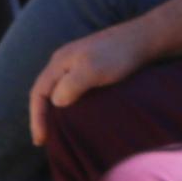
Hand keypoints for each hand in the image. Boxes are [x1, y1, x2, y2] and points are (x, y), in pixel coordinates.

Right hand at [28, 16, 154, 140]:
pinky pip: (73, 91)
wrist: (144, 39)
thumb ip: (70, 85)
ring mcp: (78, 65)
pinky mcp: (93, 69)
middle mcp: (65, 63)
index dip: (36, 117)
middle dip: (41, 116)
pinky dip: (69, 106)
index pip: (38, 93)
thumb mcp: (92, 69)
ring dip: (55, 112)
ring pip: (58, 91)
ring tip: (58, 132)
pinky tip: (77, 116)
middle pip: (45, 92)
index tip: (41, 141)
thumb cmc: (119, 54)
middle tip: (44, 140)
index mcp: (60, 62)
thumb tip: (55, 103)